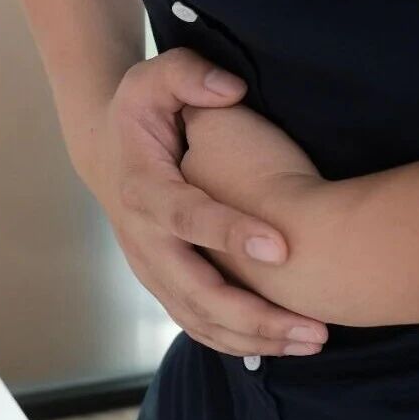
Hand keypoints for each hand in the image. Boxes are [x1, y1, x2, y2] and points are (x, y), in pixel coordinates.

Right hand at [78, 48, 326, 356]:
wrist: (103, 151)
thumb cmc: (138, 113)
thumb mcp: (154, 78)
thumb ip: (190, 75)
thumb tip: (231, 90)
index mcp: (143, 189)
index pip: (187, 217)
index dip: (231, 233)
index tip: (282, 246)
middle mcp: (144, 239)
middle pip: (197, 291)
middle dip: (256, 315)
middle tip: (315, 327)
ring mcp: (151, 268)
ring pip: (199, 318)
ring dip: (256, 337)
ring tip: (313, 340)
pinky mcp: (162, 284)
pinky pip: (198, 326)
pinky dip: (238, 342)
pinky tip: (284, 344)